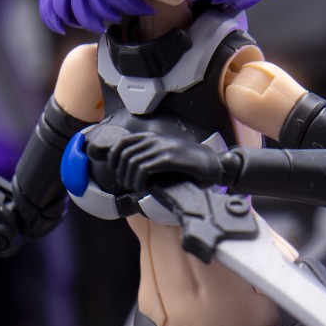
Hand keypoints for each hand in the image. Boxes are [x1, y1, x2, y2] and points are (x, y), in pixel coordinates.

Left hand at [84, 128, 227, 197]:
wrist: (211, 164)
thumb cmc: (187, 165)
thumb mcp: (164, 156)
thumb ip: (148, 157)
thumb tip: (129, 169)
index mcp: (152, 137)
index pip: (123, 142)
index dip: (113, 156)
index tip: (114, 169)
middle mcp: (155, 140)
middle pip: (125, 154)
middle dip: (121, 172)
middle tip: (126, 184)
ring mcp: (162, 148)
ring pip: (132, 162)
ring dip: (129, 179)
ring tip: (135, 188)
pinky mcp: (169, 159)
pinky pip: (144, 169)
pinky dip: (138, 181)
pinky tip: (142, 189)